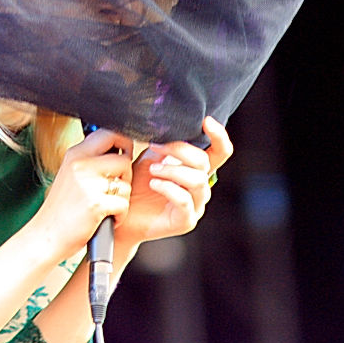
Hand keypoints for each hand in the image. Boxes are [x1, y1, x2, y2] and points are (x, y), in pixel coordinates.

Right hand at [32, 127, 134, 255]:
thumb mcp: (72, 175)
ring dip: (122, 200)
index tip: (124, 156)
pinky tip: (106, 219)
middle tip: (116, 189)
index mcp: (76, 154)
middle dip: (127, 176)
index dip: (124, 143)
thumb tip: (120, 148)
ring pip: (126, 185)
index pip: (109, 133)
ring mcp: (88, 184)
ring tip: (107, 208)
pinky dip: (120, 216)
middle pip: (124, 159)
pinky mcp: (95, 203)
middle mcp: (81, 164)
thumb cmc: (62, 209)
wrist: (46, 236)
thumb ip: (91, 160)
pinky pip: (124, 204)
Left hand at [120, 117, 232, 243]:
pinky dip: (168, 188)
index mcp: (197, 170)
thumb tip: (173, 125)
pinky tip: (153, 184)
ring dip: (173, 170)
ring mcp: (196, 205)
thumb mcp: (152, 158)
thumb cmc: (138, 184)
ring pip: (197, 181)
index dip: (219, 136)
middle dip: (179, 150)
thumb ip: (167, 145)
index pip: (220, 152)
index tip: (205, 121)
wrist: (123, 212)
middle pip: (204, 162)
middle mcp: (201, 187)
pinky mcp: (186, 221)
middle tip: (155, 146)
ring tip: (153, 169)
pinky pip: (184, 200)